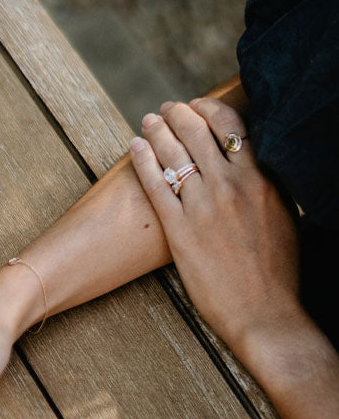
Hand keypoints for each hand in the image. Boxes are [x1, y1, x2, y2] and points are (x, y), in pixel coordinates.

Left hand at [131, 98, 299, 355]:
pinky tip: (135, 148)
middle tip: (166, 109)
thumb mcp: (284, 217)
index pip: (232, 128)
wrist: (263, 312)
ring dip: (157, 131)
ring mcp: (203, 207)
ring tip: (148, 121)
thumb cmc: (278, 271)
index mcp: (262, 180)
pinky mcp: (179, 229)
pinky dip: (143, 160)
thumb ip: (268, 187)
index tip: (198, 106)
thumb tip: (256, 166)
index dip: (210, 110)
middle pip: (198, 134)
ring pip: (174, 154)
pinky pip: (156, 184)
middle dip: (178, 115)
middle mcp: (232, 186)